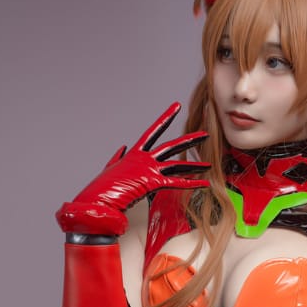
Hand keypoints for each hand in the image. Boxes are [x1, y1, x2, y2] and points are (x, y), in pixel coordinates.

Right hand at [57, 102, 209, 234]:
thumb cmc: (102, 188)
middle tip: (205, 133)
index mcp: (135, 154)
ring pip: (177, 165)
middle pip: (171, 146)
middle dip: (190, 139)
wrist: (96, 199)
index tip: (176, 107)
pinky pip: (175, 183)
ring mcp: (148, 170)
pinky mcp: (151, 183)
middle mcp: (144, 159)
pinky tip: (203, 183)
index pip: (153, 132)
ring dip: (195, 165)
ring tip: (209, 163)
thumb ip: (118, 157)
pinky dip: (190, 183)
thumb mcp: (110, 168)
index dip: (165, 119)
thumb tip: (122, 148)